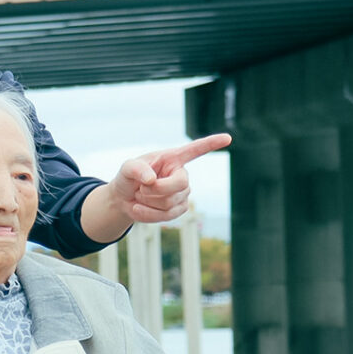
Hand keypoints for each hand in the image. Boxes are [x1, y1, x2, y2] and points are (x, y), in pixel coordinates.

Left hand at [80, 133, 230, 241]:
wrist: (124, 199)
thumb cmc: (128, 178)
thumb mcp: (127, 168)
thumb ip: (136, 169)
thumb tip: (151, 179)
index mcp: (172, 158)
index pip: (195, 150)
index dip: (211, 144)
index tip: (228, 137)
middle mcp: (182, 174)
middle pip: (179, 184)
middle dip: (155, 190)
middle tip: (140, 188)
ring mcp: (183, 193)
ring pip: (169, 203)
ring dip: (147, 202)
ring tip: (139, 196)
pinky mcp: (179, 209)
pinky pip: (166, 216)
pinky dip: (147, 214)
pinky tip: (138, 209)